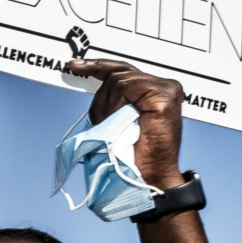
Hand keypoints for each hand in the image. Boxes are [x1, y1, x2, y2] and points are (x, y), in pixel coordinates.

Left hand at [64, 58, 184, 188]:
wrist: (148, 176)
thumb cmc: (134, 156)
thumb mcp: (117, 120)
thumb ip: (113, 100)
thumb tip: (92, 82)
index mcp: (154, 90)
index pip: (123, 69)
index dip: (97, 66)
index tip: (75, 66)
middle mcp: (163, 86)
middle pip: (119, 73)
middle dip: (102, 97)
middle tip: (102, 121)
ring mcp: (166, 88)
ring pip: (120, 79)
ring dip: (109, 105)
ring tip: (118, 126)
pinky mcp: (164, 94)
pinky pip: (127, 86)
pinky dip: (118, 104)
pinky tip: (124, 120)